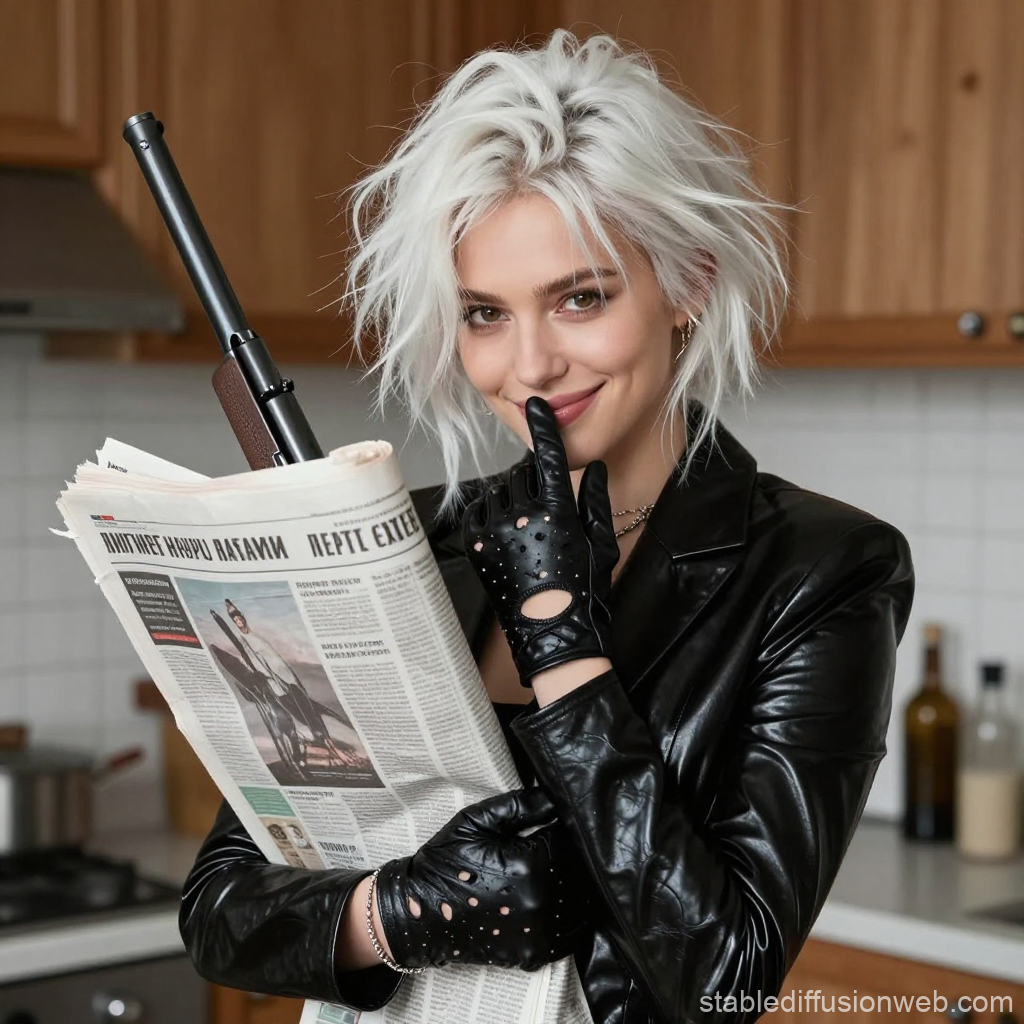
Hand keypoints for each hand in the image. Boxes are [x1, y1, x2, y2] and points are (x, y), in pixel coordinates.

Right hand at [374, 787, 591, 970]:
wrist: (418, 914)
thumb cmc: (445, 863)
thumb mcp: (475, 821)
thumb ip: (519, 805)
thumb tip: (555, 795)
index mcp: (528, 864)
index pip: (570, 839)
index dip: (565, 827)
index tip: (556, 822)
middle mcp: (540, 902)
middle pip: (582, 872)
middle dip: (572, 856)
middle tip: (555, 845)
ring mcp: (539, 933)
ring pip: (583, 904)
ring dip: (575, 885)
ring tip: (553, 871)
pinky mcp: (535, 955)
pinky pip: (573, 933)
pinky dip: (572, 915)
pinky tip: (553, 899)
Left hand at [462, 397, 618, 683]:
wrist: (553, 636)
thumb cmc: (584, 593)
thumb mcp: (601, 543)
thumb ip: (594, 499)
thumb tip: (592, 467)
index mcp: (557, 512)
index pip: (549, 457)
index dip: (544, 428)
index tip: (536, 406)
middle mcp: (522, 517)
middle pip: (523, 476)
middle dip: (534, 484)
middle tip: (546, 512)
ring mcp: (496, 532)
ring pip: (498, 492)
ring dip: (511, 498)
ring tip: (527, 528)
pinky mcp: (477, 548)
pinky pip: (477, 511)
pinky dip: (488, 511)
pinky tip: (503, 527)